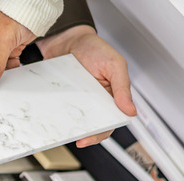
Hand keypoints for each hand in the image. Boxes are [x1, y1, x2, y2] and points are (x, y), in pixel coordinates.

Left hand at [36, 25, 135, 146]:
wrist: (69, 38)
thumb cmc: (95, 49)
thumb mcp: (114, 65)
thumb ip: (123, 87)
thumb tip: (131, 111)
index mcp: (111, 98)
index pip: (109, 123)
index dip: (99, 134)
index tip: (88, 138)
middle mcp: (95, 102)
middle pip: (91, 127)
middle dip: (84, 135)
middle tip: (76, 139)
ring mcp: (77, 101)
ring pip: (75, 122)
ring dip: (70, 128)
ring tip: (63, 132)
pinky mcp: (63, 98)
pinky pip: (60, 111)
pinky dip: (56, 116)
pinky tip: (53, 119)